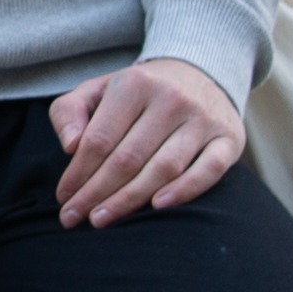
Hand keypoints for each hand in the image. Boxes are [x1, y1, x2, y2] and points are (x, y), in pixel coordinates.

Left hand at [52, 54, 244, 228]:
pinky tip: (157, 207)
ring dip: (130, 199)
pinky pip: (208, 171)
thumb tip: (70, 147)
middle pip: (128, 158)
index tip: (63, 198)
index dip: (78, 173)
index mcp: (134, 84)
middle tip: (74, 218)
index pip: (100, 139)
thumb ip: (70, 112)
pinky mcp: (228, 139)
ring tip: (102, 219)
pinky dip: (184, 190)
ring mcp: (202, 119)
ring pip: (163, 168)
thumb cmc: (138, 93)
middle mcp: (171, 99)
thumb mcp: (98, 89)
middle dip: (97, 193)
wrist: (199, 72)